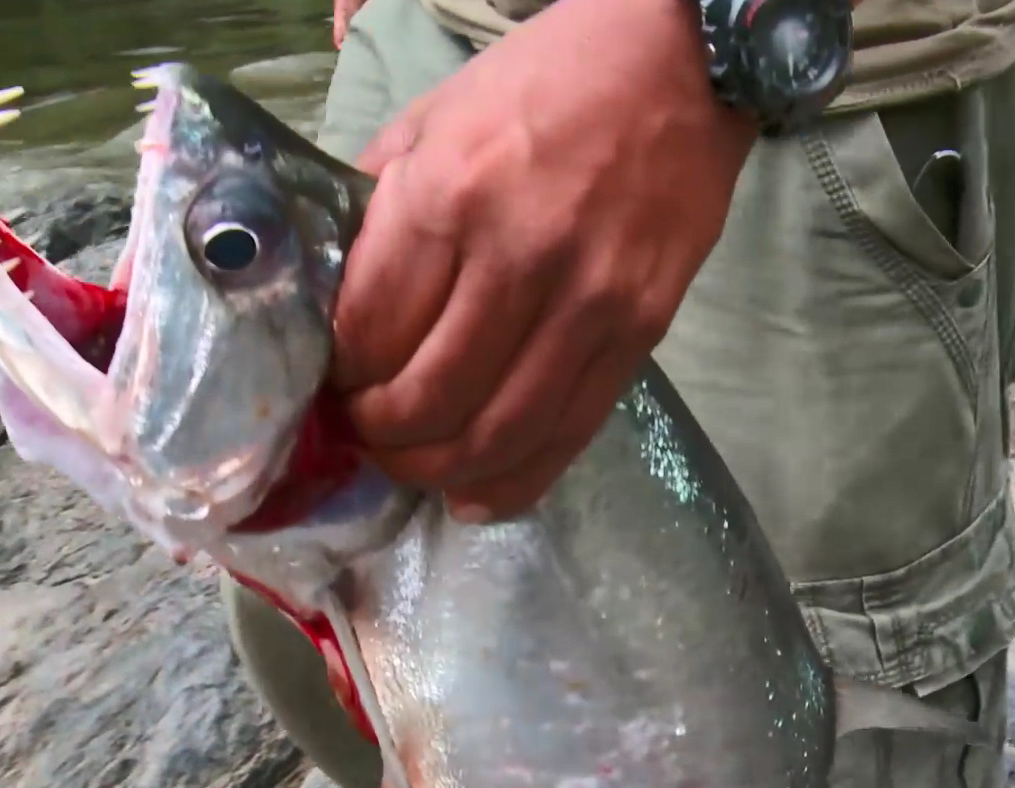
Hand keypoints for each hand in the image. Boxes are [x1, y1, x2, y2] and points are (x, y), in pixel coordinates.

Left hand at [333, 0, 757, 522]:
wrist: (681, 65)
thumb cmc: (543, 82)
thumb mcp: (432, 117)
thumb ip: (376, 206)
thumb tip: (333, 301)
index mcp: (448, 194)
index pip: (370, 332)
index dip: (341, 377)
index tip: (337, 381)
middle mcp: (517, 257)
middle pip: (427, 399)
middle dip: (381, 437)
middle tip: (368, 433)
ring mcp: (589, 302)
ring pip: (496, 434)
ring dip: (438, 470)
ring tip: (415, 463)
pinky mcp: (641, 332)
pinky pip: (569, 433)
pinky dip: (514, 482)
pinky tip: (476, 494)